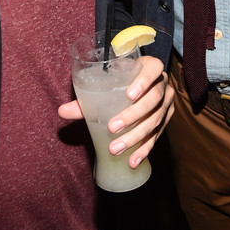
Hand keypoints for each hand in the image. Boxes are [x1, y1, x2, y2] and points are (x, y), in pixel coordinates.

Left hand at [58, 55, 173, 169]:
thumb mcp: (107, 84)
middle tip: (112, 127)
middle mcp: (163, 85)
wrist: (140, 88)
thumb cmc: (121, 83)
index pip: (153, 69)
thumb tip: (62, 112)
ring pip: (155, 120)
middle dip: (132, 115)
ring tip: (115, 148)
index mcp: (150, 68)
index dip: (144, 81)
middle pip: (153, 99)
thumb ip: (86, 98)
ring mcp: (166, 103)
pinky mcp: (166, 121)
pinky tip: (133, 161)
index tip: (129, 95)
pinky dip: (144, 149)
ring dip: (135, 137)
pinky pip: (157, 136)